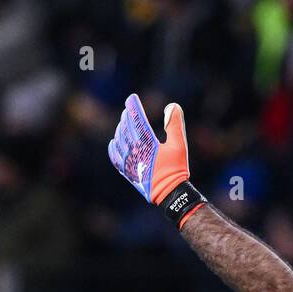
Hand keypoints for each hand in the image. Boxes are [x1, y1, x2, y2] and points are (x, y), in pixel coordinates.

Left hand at [107, 94, 205, 225]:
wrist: (169, 193)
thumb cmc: (176, 169)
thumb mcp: (179, 145)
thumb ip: (175, 125)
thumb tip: (172, 106)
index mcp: (147, 143)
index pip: (137, 119)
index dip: (133, 107)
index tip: (132, 98)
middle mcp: (135, 151)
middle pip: (126, 127)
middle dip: (127, 116)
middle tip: (129, 109)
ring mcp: (129, 161)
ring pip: (119, 139)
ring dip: (121, 129)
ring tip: (124, 123)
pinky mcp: (127, 171)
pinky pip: (115, 157)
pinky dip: (113, 147)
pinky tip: (114, 142)